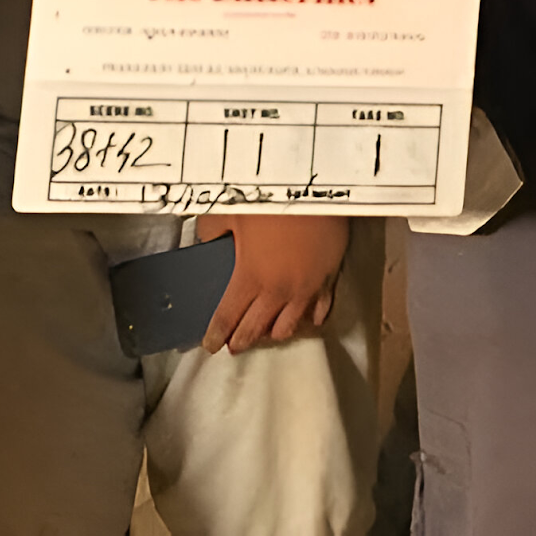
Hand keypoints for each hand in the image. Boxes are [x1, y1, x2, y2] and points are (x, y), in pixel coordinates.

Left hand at [196, 215, 348, 354]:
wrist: (320, 189)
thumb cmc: (275, 200)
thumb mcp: (231, 209)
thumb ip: (213, 229)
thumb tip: (206, 240)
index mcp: (250, 277)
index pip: (228, 317)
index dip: (217, 334)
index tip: (211, 345)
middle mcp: (278, 291)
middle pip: (256, 328)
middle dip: (242, 340)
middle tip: (234, 346)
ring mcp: (306, 289)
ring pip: (288, 326)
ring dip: (274, 332)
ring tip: (267, 331)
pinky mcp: (329, 280)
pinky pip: (320, 310)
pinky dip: (310, 318)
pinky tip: (306, 318)